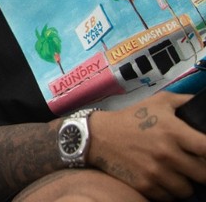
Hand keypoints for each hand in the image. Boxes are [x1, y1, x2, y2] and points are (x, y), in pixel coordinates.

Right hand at [88, 92, 205, 199]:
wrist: (98, 136)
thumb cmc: (132, 118)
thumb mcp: (159, 102)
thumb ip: (186, 102)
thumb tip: (204, 106)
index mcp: (173, 131)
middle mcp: (166, 153)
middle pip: (204, 175)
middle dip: (201, 170)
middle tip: (193, 164)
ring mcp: (155, 172)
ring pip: (188, 190)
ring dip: (185, 182)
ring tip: (176, 172)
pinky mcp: (145, 186)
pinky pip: (170, 198)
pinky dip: (169, 191)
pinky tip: (163, 179)